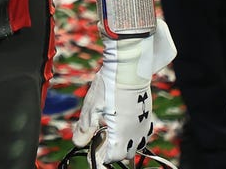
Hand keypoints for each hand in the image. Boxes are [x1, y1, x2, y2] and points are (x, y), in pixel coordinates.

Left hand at [73, 20, 176, 163]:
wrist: (129, 68)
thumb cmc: (109, 87)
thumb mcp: (91, 108)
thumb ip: (85, 129)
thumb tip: (78, 143)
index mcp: (121, 135)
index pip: (111, 157)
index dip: (99, 157)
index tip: (90, 153)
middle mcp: (136, 134)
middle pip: (123, 154)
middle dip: (109, 151)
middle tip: (96, 141)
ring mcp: (143, 126)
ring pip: (133, 145)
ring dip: (120, 144)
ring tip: (106, 131)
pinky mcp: (146, 117)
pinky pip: (140, 135)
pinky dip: (129, 135)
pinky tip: (118, 124)